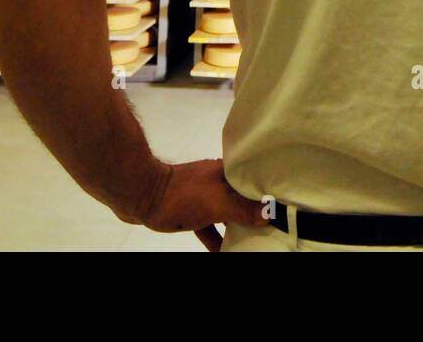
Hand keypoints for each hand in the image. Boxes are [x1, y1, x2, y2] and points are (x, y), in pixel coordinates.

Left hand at [135, 159, 268, 250]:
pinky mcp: (190, 209)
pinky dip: (215, 237)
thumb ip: (243, 209)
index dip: (268, 196)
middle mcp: (218, 180)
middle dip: (255, 216)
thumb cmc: (183, 195)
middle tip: (270, 230)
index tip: (282, 210)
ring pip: (226, 214)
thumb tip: (270, 214)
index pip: (255, 182)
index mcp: (227, 172)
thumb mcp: (217, 203)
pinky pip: (208, 225)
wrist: (140, 195)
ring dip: (236, 229)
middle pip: (242, 199)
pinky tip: (222, 252)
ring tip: (251, 243)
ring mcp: (203, 195)